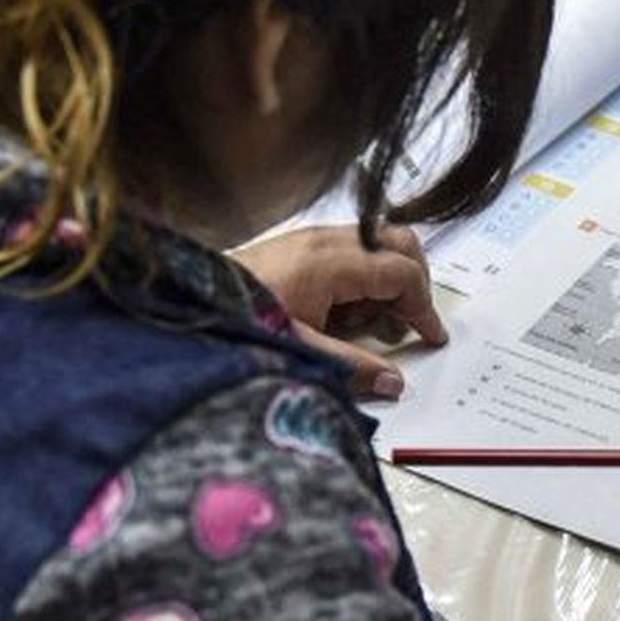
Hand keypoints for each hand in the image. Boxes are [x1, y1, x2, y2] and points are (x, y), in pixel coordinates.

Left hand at [229, 225, 447, 397]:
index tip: (430, 337)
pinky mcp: (301, 244)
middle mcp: (326, 239)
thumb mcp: (297, 349)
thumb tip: (394, 383)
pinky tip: (346, 314)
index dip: (423, 307)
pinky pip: (353, 251)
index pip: (402, 273)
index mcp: (330, 262)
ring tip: (373, 326)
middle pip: (399, 243)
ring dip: (388, 282)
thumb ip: (350, 365)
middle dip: (415, 283)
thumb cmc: (237, 319)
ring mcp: (313, 237)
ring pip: (378, 244)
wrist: (189, 300)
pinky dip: (364, 277)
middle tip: (411, 323)